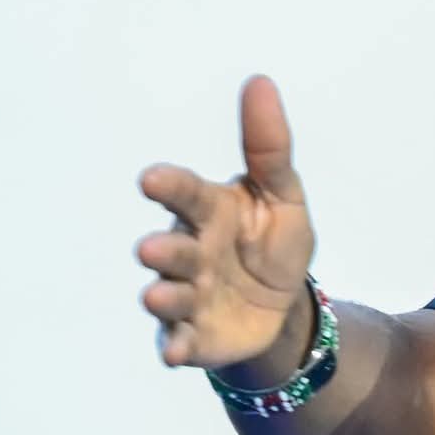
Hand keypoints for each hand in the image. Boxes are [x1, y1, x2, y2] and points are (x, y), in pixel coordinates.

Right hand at [137, 76, 316, 372]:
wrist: (282, 306)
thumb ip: (269, 147)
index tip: (152, 180)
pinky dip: (176, 347)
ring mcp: (187, 295)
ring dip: (163, 297)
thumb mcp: (283, 196)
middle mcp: (188, 252)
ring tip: (157, 296)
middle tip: (152, 249)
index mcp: (208, 212)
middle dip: (161, 250)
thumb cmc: (272, 241)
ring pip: (169, 295)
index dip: (170, 187)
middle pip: (171, 249)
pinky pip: (180, 341)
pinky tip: (175, 353)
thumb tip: (260, 81)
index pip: (185, 194)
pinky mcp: (194, 334)